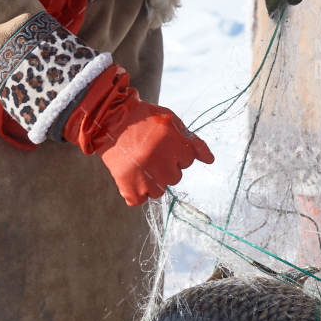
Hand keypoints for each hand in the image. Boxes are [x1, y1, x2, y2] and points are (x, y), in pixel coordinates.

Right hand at [63, 66, 212, 205]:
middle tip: (149, 152)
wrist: (110, 119)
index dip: (176, 152)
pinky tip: (131, 175)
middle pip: (175, 177)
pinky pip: (139, 200)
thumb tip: (210, 160)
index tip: (162, 143)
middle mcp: (160, 161)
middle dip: (165, 167)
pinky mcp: (128, 186)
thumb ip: (193, 141)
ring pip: (159, 191)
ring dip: (151, 181)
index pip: (188, 160)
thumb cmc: (144, 119)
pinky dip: (135, 191)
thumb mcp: (172, 121)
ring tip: (139, 162)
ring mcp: (144, 176)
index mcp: (173, 143)